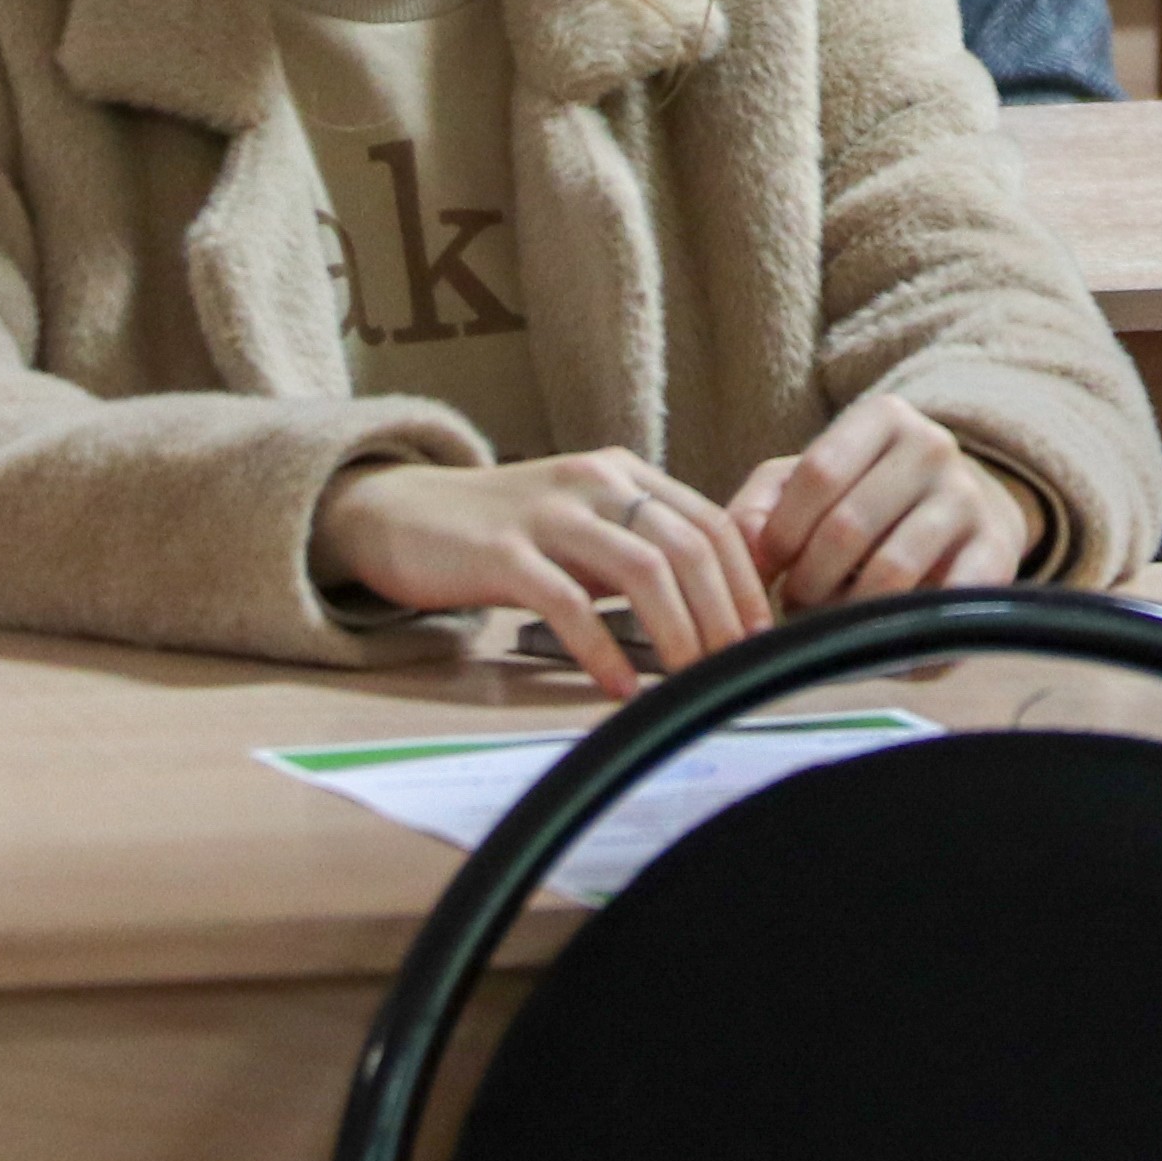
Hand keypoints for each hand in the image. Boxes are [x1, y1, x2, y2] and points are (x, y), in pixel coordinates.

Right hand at [312, 451, 771, 689]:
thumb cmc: (502, 534)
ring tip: (691, 679)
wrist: (401, 513)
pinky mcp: (503, 552)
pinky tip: (620, 686)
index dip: (745, 581)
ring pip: (642, 568)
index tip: (760, 635)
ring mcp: (549, 513)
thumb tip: (709, 610)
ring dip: (678, 631)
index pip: (711, 522)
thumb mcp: (582, 529)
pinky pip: (568, 603)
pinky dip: (603, 648)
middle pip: (688, 546)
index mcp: (624, 474)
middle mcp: (596, 482)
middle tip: (735, 667)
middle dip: (722, 612)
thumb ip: (636, 552)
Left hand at [727, 394, 1038, 607]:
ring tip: (831, 622)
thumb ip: (761, 504)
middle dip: (808, 580)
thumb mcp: (810, 482)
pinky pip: (939, 604)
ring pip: (891, 570)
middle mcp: (934, 447)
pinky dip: (900, 636)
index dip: (782, 532)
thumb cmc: (867, 498)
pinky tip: (880, 641)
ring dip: (846, 611)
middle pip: (848, 525)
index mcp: (885, 417)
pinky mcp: (997, 553)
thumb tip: (743, 548)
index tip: (770, 567)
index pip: (819, 473)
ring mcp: (969, 500)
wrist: (964, 510)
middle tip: (797, 603)